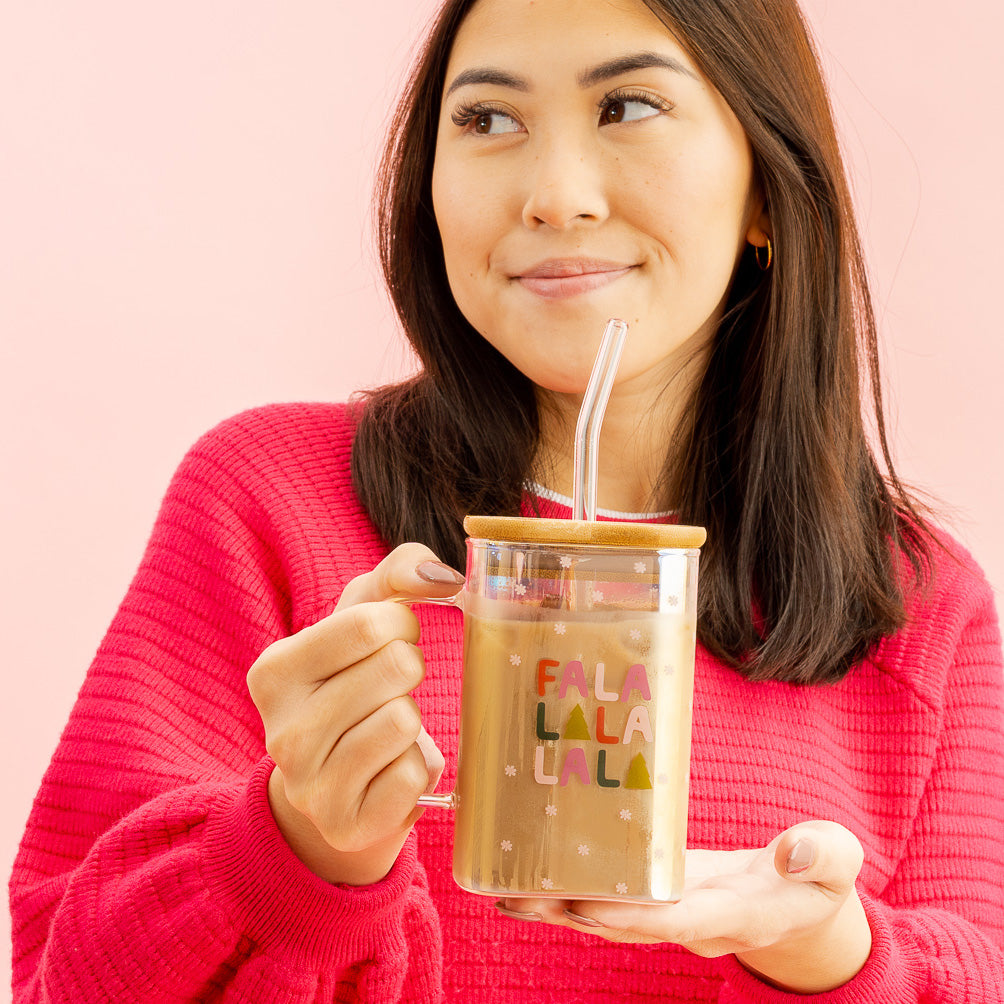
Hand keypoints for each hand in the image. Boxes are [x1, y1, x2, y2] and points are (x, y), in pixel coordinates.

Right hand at [247, 543, 461, 884]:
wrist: (336, 787)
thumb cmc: (354, 684)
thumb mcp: (362, 619)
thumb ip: (398, 575)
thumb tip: (444, 577)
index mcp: (274, 671)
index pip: (367, 623)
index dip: (401, 624)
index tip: (392, 640)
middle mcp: (281, 731)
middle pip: (395, 667)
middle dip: (409, 671)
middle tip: (389, 689)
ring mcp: (309, 787)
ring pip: (404, 721)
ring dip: (412, 721)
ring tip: (386, 731)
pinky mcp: (346, 826)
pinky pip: (414, 775)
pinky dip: (416, 768)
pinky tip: (389, 771)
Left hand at [498, 821, 870, 993]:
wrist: (802, 905)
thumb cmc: (819, 877)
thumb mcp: (838, 860)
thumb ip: (823, 854)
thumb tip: (793, 853)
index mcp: (740, 914)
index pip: (680, 919)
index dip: (632, 916)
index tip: (584, 905)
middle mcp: (697, 923)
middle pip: (626, 926)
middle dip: (572, 914)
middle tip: (516, 897)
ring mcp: (674, 915)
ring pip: (609, 920)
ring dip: (557, 910)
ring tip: (504, 893)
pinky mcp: (660, 898)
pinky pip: (611, 903)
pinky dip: (569, 897)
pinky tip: (527, 885)